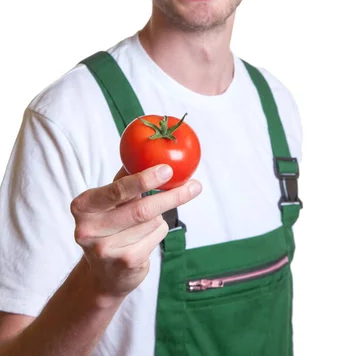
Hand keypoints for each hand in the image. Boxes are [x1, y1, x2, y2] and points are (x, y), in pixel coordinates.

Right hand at [70, 164, 201, 299]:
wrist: (104, 274)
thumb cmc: (110, 225)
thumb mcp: (109, 200)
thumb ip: (125, 178)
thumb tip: (152, 151)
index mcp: (83, 206)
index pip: (118, 190)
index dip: (144, 180)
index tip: (168, 170)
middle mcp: (88, 230)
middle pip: (141, 209)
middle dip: (171, 196)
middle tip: (194, 186)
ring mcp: (106, 250)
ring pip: (152, 222)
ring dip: (160, 217)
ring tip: (148, 220)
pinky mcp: (125, 264)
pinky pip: (156, 238)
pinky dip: (159, 231)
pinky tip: (146, 237)